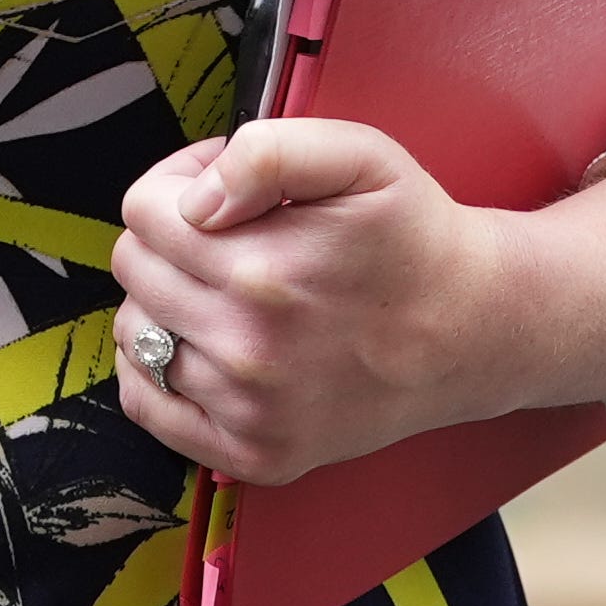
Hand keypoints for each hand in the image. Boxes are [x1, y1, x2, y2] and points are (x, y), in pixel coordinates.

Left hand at [110, 128, 605, 488]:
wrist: (471, 331)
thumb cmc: (413, 237)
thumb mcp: (361, 156)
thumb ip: (269, 151)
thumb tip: (195, 199)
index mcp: (263, 271)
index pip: (144, 210)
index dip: (178, 182)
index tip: (222, 189)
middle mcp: (246, 349)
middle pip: (134, 268)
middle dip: (170, 236)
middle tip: (231, 234)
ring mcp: (247, 411)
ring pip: (135, 331)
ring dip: (165, 299)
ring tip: (226, 288)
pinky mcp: (253, 454)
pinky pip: (147, 405)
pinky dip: (156, 368)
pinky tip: (203, 342)